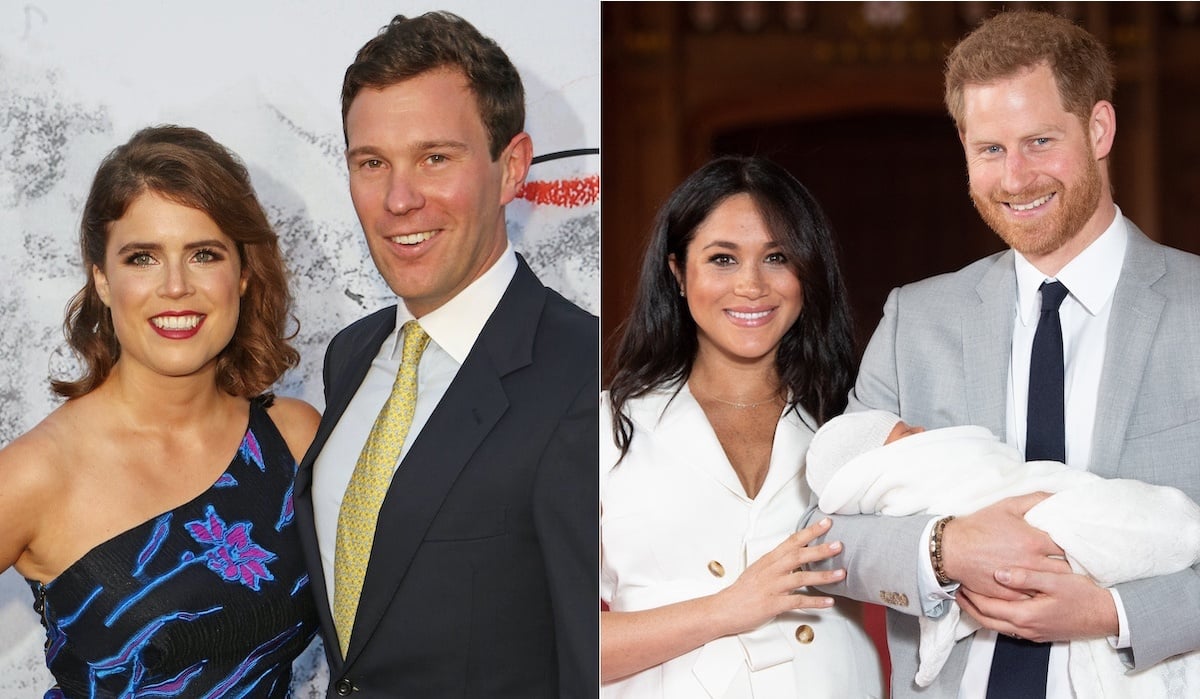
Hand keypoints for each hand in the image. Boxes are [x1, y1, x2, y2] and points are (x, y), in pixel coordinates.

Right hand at [712, 517, 845, 635]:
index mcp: (768, 560)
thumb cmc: (742, 591)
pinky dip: (815, 602)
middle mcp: (771, 571)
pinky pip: (797, 602)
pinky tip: (829, 602)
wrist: (724, 609)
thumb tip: (795, 555)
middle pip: (798, 556)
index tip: (825, 523)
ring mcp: (772, 587)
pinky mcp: (773, 604)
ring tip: (841, 574)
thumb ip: (776, 563)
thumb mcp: (758, 570)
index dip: (809, 531)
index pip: (791, 541)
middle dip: (820, 549)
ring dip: (823, 576)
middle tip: (839, 545)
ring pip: (801, 578)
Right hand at [941, 493, 1068, 599]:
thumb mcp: (1007, 506)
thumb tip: (1058, 497)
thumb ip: (1036, 499)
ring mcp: (1022, 581)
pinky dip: (1040, 593)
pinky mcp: (1011, 595)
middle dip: (1071, 565)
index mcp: (1033, 541)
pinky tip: (1042, 589)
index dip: (1076, 546)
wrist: (952, 549)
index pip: (1069, 546)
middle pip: (1066, 569)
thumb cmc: (979, 527)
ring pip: (1052, 586)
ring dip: (1058, 582)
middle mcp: (1031, 562)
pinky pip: (1034, 598)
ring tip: (1062, 578)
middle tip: (1074, 562)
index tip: (1077, 545)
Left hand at [958, 567, 1118, 641]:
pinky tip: (994, 604)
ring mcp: (1031, 633)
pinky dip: (995, 617)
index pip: (986, 606)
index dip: (970, 594)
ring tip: (969, 595)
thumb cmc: (1083, 595)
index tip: (960, 579)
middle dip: (969, 605)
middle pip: (985, 619)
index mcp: (1025, 614)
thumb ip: (1026, 577)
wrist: (1106, 616)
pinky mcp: (1038, 633)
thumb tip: (998, 573)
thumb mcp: (1055, 580)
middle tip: (957, 589)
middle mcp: (1025, 628)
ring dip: (980, 612)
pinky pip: (1008, 627)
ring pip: (995, 625)